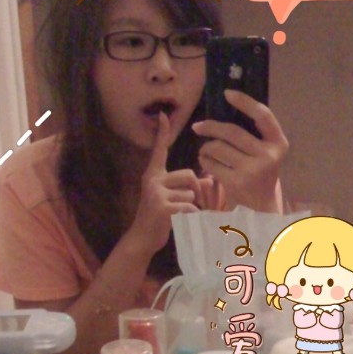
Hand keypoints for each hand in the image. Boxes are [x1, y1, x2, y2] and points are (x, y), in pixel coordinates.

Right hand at [126, 112, 202, 254]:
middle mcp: (153, 180)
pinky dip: (191, 216)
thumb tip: (209, 180)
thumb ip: (188, 186)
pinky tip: (182, 221)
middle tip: (193, 204)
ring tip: (181, 215)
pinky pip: (189, 206)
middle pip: (190, 175)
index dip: (162, 133)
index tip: (163, 114)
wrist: (143, 238)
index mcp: (154, 175)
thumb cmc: (160, 217)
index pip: (159, 150)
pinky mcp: (161, 207)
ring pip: (191, 193)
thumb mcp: (172, 198)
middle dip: (197, 190)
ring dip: (193, 206)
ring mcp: (156, 193)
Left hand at [192, 90, 288, 211]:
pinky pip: (211, 164)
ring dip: (206, 147)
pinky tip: (207, 162)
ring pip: (218, 148)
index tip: (227, 93)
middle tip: (197, 126)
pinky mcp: (237, 183)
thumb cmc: (258, 172)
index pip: (262, 115)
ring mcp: (253, 170)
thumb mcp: (264, 151)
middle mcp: (269, 155)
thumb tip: (225, 104)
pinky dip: (204, 161)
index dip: (244, 102)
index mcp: (279, 143)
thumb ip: (252, 132)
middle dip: (210, 127)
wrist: (260, 207)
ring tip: (206, 151)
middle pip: (232, 132)